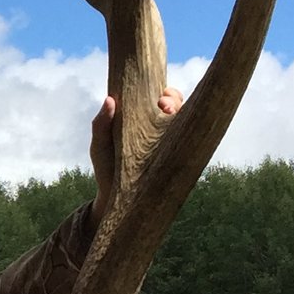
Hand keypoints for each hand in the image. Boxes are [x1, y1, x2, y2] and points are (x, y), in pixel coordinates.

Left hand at [90, 85, 181, 205]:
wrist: (114, 199)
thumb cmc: (106, 167)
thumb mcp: (100, 145)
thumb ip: (101, 125)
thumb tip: (110, 99)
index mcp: (144, 119)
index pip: (162, 98)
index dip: (166, 94)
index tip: (160, 100)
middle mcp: (160, 129)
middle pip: (177, 105)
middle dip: (175, 100)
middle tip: (165, 107)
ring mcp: (170, 143)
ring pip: (187, 121)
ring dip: (184, 114)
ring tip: (170, 115)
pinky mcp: (178, 160)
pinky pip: (192, 144)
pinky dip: (193, 135)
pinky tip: (186, 134)